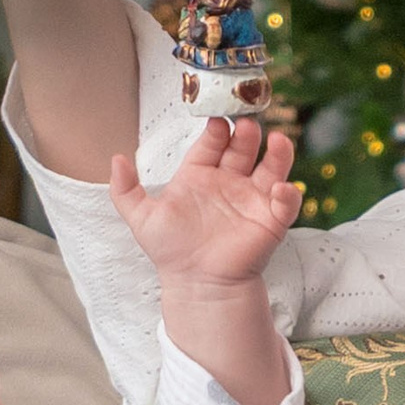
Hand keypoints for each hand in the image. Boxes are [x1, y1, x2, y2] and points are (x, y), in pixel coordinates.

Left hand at [112, 115, 304, 291]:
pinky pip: (286, 203)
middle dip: (246, 134)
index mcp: (200, 175)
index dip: (216, 130)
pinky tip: (282, 187)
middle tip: (246, 123)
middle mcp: (229, 182)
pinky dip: (289, 193)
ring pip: (271, 169)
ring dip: (276, 154)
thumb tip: (115, 159)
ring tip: (277, 141)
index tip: (218, 120)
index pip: (212, 143)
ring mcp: (252, 200)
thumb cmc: (171, 250)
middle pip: (243, 149)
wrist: (195, 283)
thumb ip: (124, 189)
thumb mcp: (140, 218)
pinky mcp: (271, 221)